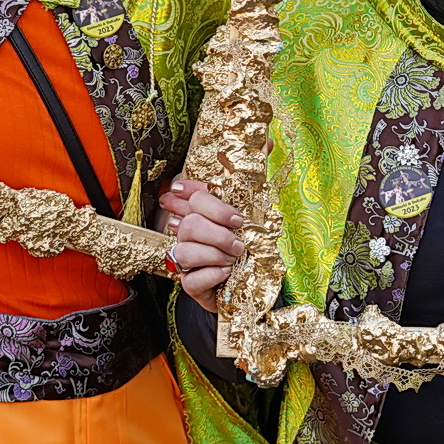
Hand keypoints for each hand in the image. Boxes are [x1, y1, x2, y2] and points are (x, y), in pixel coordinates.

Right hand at [159, 178, 243, 313]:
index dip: (215, 208)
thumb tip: (259, 157)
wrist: (250, 286)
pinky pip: (191, 280)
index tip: (237, 220)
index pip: (196, 200)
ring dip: (213, 255)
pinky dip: (211, 275)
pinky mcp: (190, 285)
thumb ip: (244, 200)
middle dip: (218, 235)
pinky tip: (225, 273)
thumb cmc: (247, 253)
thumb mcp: (249, 225)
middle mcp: (189, 237)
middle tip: (239, 245)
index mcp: (203, 217)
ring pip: (184, 251)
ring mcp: (186, 262)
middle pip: (189, 225)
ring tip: (232, 260)